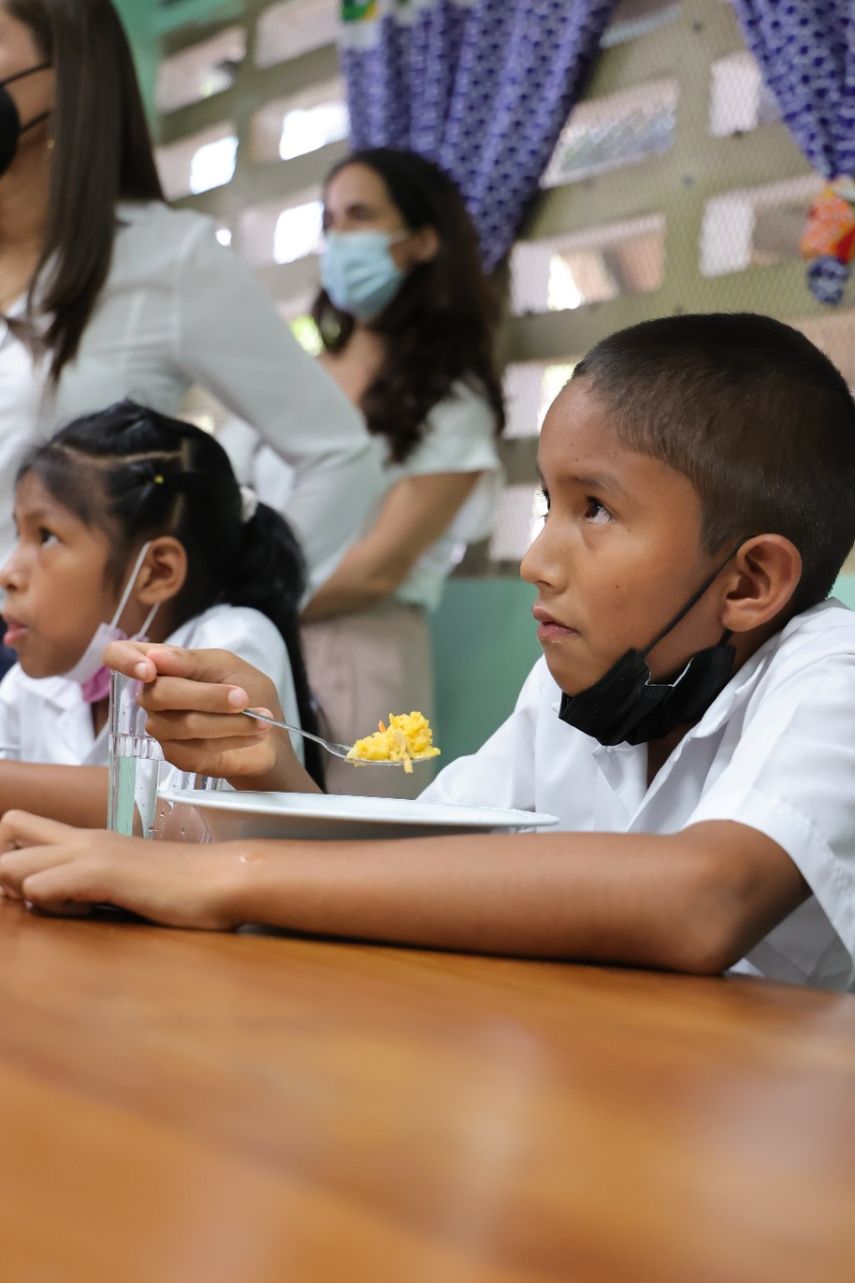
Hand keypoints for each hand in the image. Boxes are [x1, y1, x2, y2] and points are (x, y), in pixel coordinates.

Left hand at [0, 811, 244, 928]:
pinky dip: (49, 907)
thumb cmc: (185, 887)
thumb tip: (76, 904)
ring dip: (24, 893)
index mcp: (90, 839)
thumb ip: (100, 886)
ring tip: (67, 909)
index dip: (13, 857)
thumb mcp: (129, 882)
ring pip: (12, 864)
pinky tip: (85, 914)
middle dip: (6, 870)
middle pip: (9, 827)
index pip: (22, 826)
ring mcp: (92, 852)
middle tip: (39, 900)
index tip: (35, 891)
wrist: (223, 877)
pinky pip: (42, 887)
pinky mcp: (103, 872)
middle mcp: (84, 838)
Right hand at [104, 642, 290, 784]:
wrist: (270, 732)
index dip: (124, 661)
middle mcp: (154, 695)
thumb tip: (155, 657)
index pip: (118, 655)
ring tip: (259, 718)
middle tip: (242, 697)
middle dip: (206, 696)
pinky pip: (194, 749)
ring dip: (228, 721)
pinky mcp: (176, 755)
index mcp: (161, 664)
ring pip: (181, 724)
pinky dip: (230, 739)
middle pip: (157, 694)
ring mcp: (162, 727)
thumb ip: (191, 661)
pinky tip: (251, 734)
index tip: (149, 670)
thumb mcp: (225, 664)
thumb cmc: (247, 690)